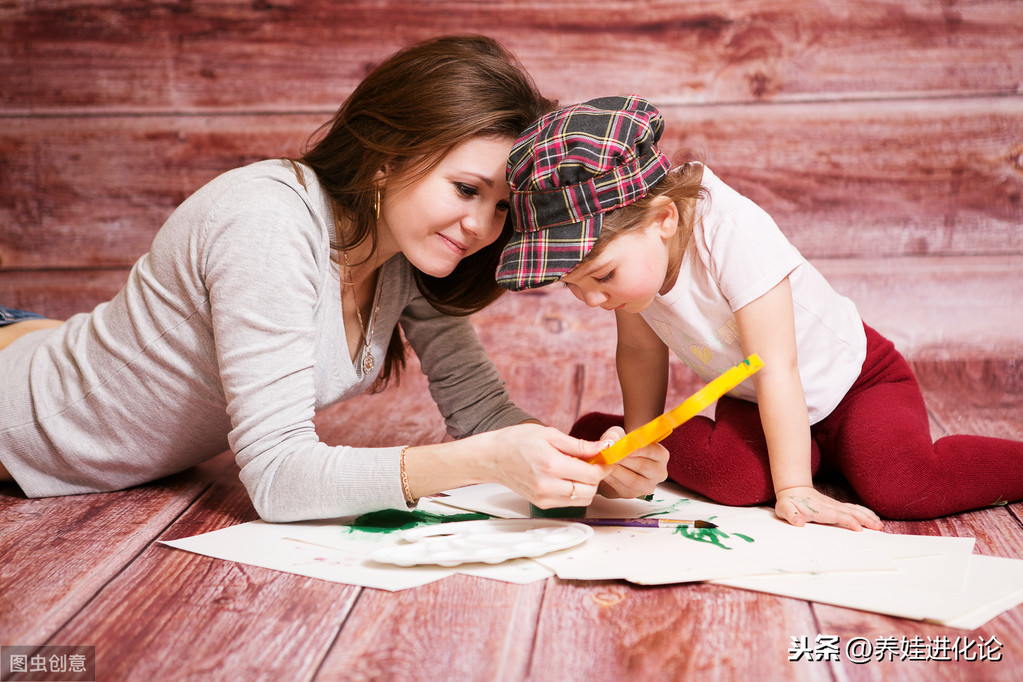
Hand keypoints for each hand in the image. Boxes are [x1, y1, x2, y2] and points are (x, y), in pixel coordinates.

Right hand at [481, 424, 610, 508]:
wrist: (492, 457)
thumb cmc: (517, 441)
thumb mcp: (549, 434)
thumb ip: (579, 444)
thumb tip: (602, 447)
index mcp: (552, 465)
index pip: (591, 475)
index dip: (602, 466)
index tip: (603, 458)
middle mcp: (548, 485)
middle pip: (590, 491)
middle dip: (596, 477)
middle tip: (592, 463)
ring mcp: (544, 497)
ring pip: (582, 500)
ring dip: (586, 487)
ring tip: (578, 470)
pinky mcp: (541, 503)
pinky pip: (569, 503)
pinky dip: (574, 492)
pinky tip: (567, 477)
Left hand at [594, 426, 668, 498]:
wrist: (618, 461)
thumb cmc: (622, 446)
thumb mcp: (619, 435)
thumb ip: (614, 435)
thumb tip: (610, 442)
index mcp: (661, 455)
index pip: (650, 450)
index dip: (633, 448)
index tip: (619, 445)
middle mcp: (659, 473)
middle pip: (642, 466)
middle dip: (623, 460)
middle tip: (608, 454)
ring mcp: (648, 486)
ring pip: (633, 480)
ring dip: (616, 471)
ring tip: (604, 463)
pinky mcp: (633, 494)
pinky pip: (622, 489)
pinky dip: (611, 480)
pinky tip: (603, 472)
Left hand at [774, 486, 882, 530]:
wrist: (792, 489)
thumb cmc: (789, 501)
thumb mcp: (784, 509)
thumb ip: (791, 515)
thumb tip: (798, 522)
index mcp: (819, 509)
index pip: (837, 515)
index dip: (848, 521)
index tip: (859, 529)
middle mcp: (830, 506)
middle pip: (850, 512)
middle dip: (865, 519)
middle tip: (878, 528)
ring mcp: (834, 505)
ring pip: (854, 509)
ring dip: (867, 516)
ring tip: (880, 524)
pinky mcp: (836, 505)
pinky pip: (853, 508)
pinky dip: (864, 512)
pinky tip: (872, 517)